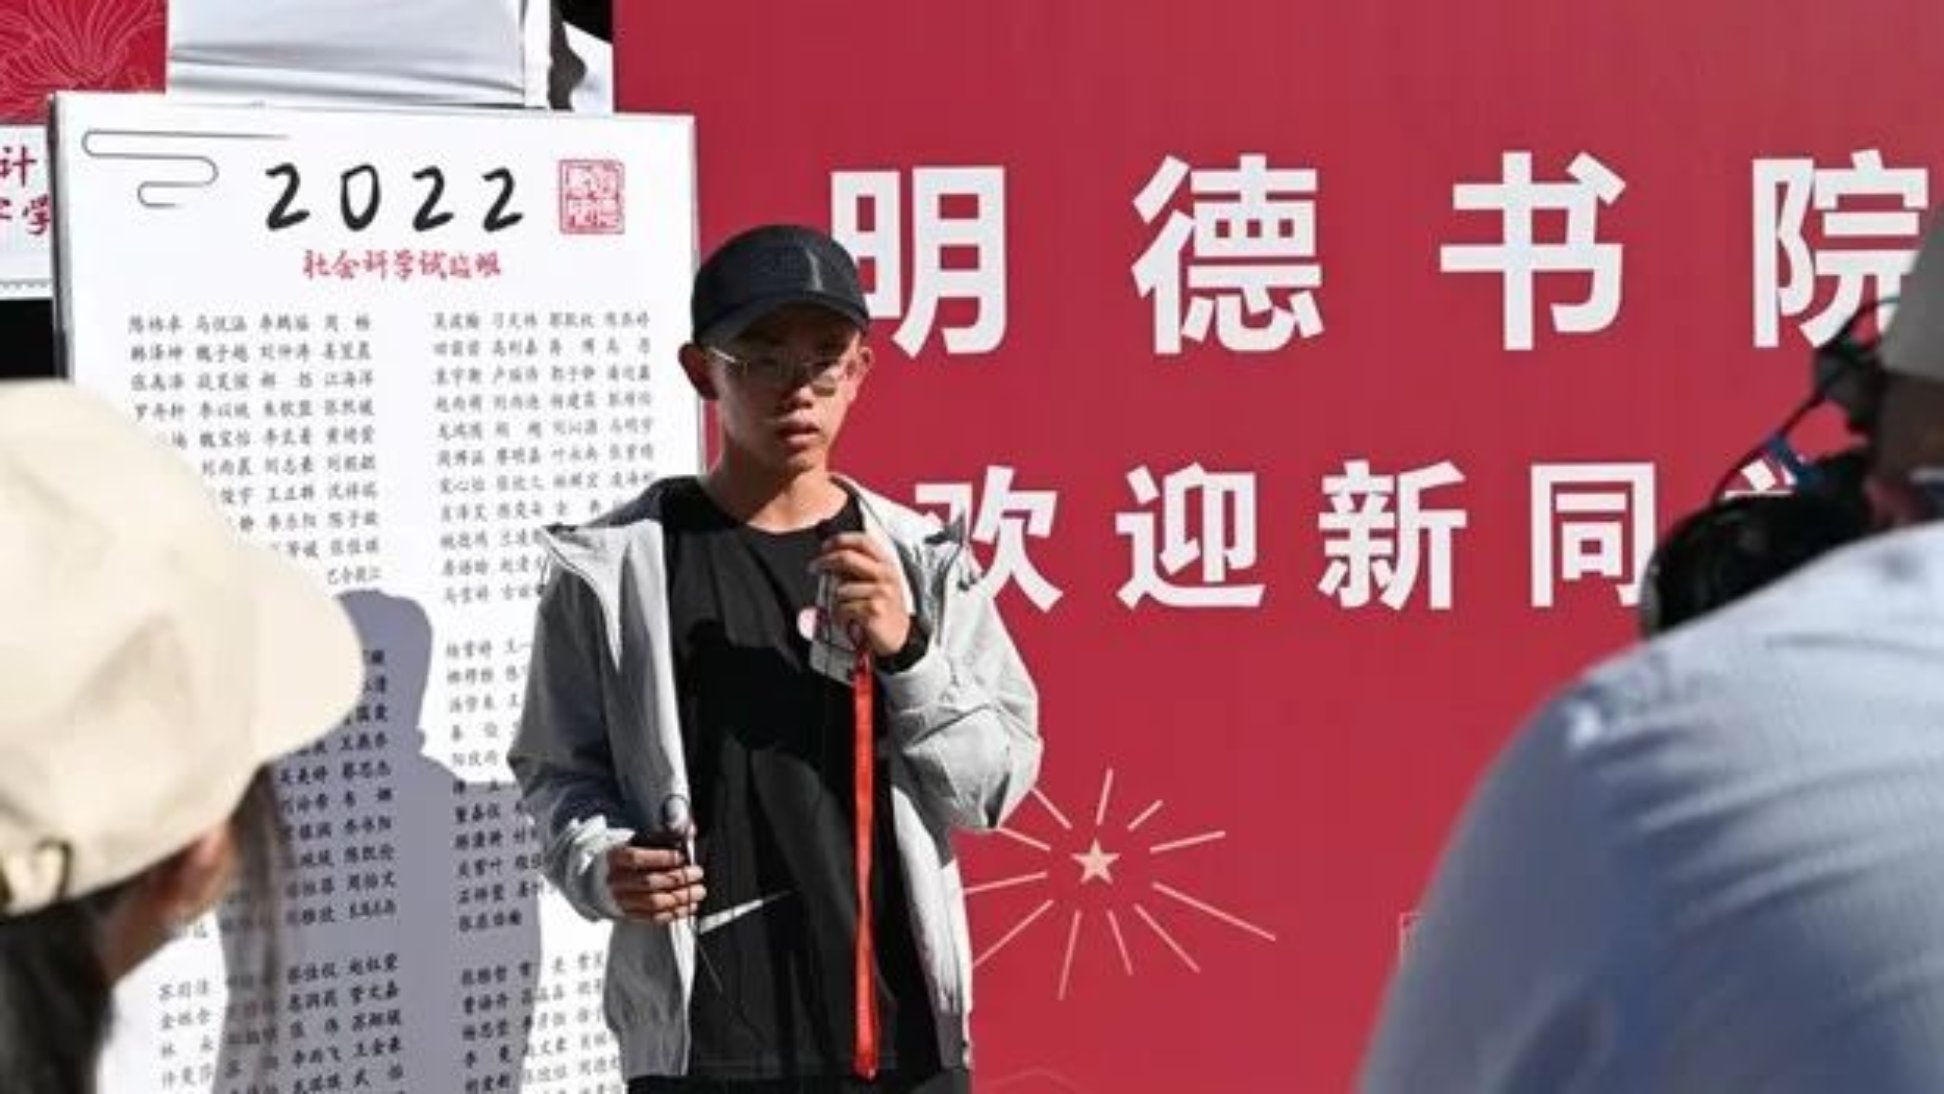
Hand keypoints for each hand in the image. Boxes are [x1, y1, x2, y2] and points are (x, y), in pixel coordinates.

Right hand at [605, 844, 705, 923]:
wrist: (597, 879)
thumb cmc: (623, 858)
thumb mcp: (636, 841)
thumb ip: (662, 836)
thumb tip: (689, 829)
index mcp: (616, 858)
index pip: (637, 858)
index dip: (662, 858)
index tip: (681, 857)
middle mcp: (617, 880)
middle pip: (650, 882)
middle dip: (678, 878)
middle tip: (696, 873)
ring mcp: (622, 900)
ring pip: (654, 903)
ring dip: (680, 898)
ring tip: (697, 891)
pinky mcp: (629, 914)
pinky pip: (653, 917)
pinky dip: (674, 913)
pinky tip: (688, 906)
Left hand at [814, 532, 910, 656]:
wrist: (898, 637)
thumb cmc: (883, 609)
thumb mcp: (876, 584)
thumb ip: (857, 570)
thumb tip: (829, 561)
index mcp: (886, 564)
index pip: (863, 541)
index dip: (841, 540)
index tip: (825, 546)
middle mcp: (886, 575)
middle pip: (847, 558)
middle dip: (825, 561)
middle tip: (813, 568)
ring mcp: (881, 592)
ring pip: (841, 589)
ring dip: (836, 602)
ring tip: (847, 611)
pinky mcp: (874, 610)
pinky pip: (843, 608)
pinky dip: (840, 617)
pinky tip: (850, 622)